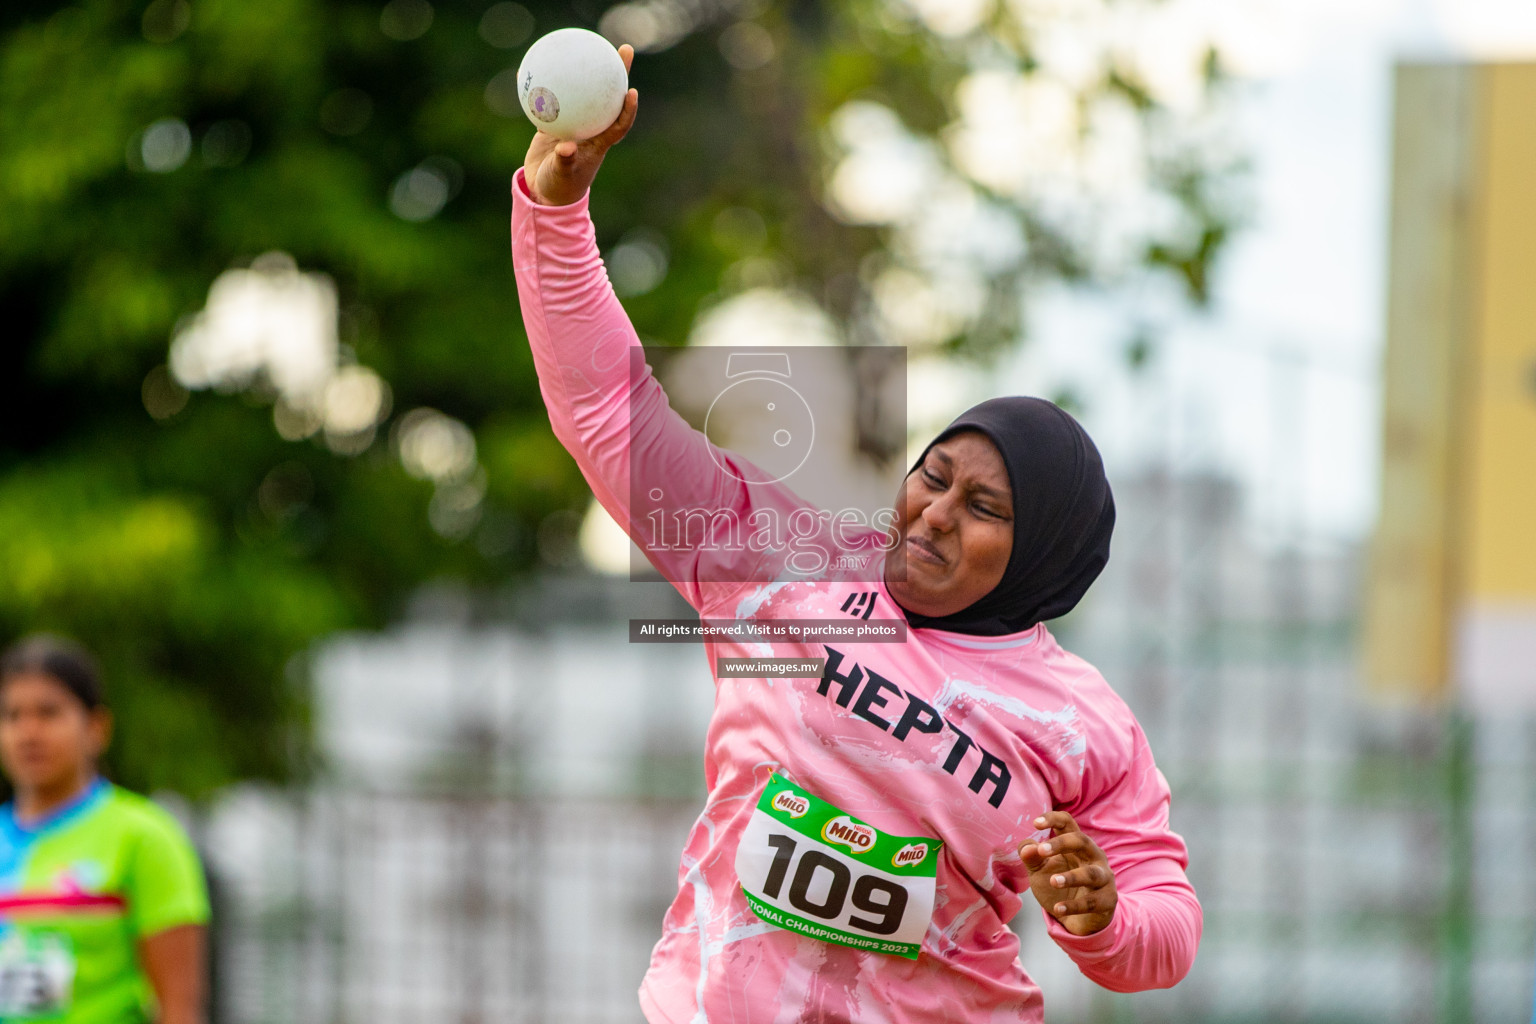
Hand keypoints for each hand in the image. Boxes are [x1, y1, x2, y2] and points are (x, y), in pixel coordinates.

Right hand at [522, 43, 638, 205]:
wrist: (544, 190)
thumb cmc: (558, 187)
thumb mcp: (561, 176)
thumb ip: (564, 162)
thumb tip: (566, 148)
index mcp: (599, 142)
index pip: (619, 124)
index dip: (627, 109)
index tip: (632, 91)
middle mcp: (591, 129)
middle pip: (609, 97)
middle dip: (618, 73)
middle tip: (624, 49)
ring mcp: (575, 123)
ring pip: (585, 93)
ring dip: (588, 70)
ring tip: (585, 44)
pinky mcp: (556, 121)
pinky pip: (552, 99)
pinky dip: (545, 84)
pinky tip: (530, 66)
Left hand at [1018, 810, 1117, 936]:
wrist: (1079, 920)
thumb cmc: (1060, 888)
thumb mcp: (1040, 871)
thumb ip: (1032, 859)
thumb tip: (1026, 849)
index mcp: (1076, 845)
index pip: (1067, 823)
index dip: (1053, 819)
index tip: (1035, 823)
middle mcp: (1093, 857)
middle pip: (1082, 841)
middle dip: (1062, 843)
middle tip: (1041, 850)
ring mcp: (1104, 878)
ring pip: (1092, 873)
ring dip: (1072, 877)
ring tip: (1054, 881)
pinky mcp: (1108, 900)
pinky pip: (1092, 902)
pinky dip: (1074, 906)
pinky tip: (1058, 908)